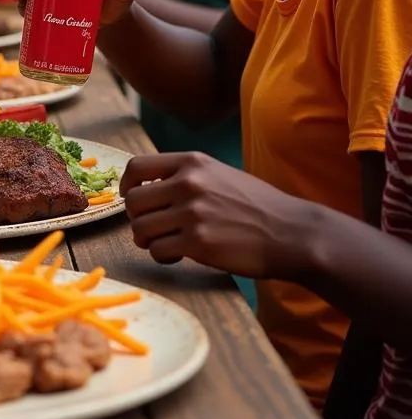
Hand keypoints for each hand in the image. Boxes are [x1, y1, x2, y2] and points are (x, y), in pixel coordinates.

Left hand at [120, 152, 313, 280]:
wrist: (292, 233)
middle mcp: (188, 183)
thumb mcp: (218, 174)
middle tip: (153, 228)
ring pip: (140, 229)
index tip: (131, 199)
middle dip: (137, 218)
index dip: (127, 186)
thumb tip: (145, 189)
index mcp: (191, 162)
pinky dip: (163, 256)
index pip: (136, 167)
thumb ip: (184, 176)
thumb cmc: (256, 206)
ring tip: (167, 243)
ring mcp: (192, 213)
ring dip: (148, 240)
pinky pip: (158, 251)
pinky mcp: (198, 243)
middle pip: (133, 202)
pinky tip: (179, 255)